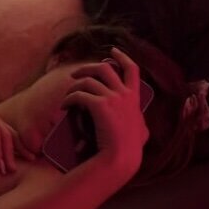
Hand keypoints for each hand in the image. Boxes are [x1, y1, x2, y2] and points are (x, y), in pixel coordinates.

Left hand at [62, 47, 149, 172]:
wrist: (121, 157)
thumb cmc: (130, 150)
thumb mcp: (142, 134)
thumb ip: (142, 126)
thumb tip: (144, 129)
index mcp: (134, 97)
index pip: (132, 69)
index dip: (122, 57)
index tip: (113, 51)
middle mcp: (124, 93)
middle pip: (104, 68)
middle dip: (87, 67)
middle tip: (75, 74)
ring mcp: (112, 98)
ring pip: (88, 81)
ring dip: (74, 86)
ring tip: (67, 96)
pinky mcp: (99, 105)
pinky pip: (79, 95)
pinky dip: (69, 99)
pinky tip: (64, 106)